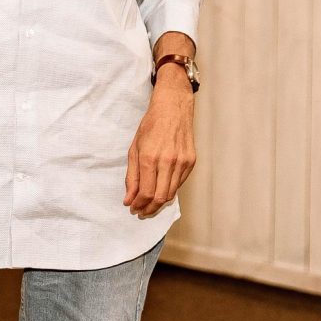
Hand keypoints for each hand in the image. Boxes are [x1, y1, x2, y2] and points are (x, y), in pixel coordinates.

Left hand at [125, 74, 196, 216]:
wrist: (173, 109)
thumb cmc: (151, 127)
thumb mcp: (134, 149)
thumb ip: (131, 176)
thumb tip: (128, 199)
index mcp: (150, 157)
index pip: (146, 192)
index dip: (138, 205)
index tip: (132, 208)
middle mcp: (168, 161)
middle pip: (160, 197)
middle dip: (149, 209)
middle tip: (141, 212)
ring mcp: (182, 162)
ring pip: (171, 193)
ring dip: (159, 203)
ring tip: (149, 205)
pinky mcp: (191, 162)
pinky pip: (179, 183)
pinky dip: (169, 191)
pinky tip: (161, 190)